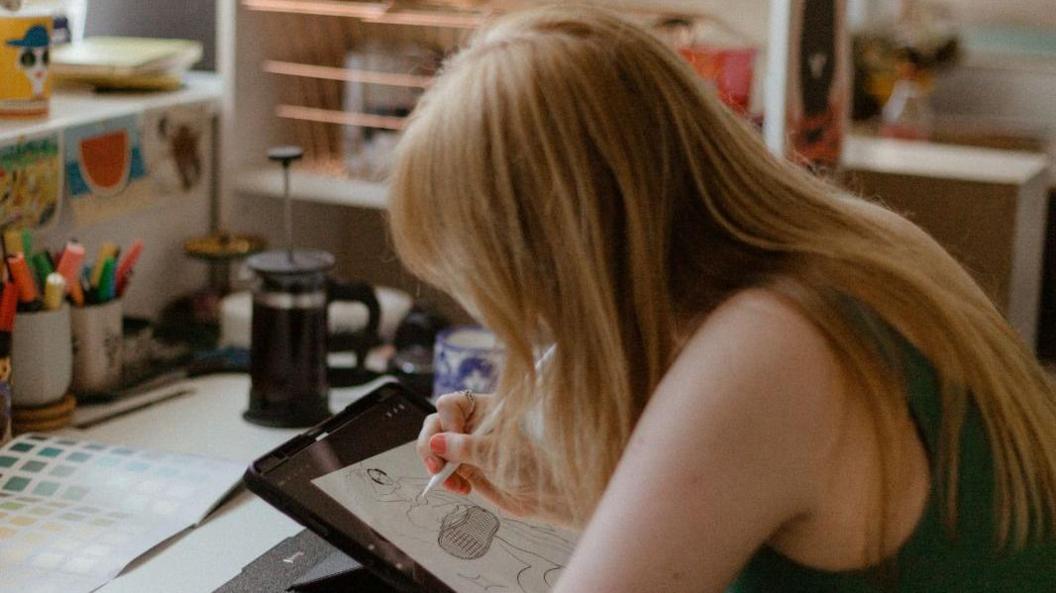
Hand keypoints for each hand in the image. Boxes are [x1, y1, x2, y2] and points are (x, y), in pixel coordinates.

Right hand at [417, 391, 559, 519]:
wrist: (544, 496)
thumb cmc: (531, 467)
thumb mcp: (497, 455)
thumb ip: (467, 448)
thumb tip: (436, 443)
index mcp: (486, 409)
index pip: (451, 404)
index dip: (447, 422)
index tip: (452, 442)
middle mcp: (473, 423)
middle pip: (436, 424)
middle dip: (431, 446)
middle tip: (436, 468)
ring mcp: (467, 445)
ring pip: (434, 446)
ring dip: (435, 465)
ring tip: (452, 483)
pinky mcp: (464, 465)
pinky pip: (442, 467)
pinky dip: (444, 479)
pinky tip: (461, 488)